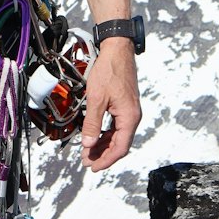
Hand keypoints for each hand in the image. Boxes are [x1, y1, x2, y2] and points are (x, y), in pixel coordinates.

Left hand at [81, 41, 141, 169]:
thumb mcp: (96, 98)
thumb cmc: (109, 71)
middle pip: (120, 144)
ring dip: (103, 145)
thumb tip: (88, 144)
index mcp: (129, 117)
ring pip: (118, 136)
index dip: (106, 160)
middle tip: (86, 162)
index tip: (93, 167)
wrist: (117, 51)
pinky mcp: (125, 106)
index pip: (120, 147)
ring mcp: (129, 111)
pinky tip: (95, 137)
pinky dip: (106, 134)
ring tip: (88, 152)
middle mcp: (132, 116)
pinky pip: (116, 127)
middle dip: (103, 155)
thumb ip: (92, 123)